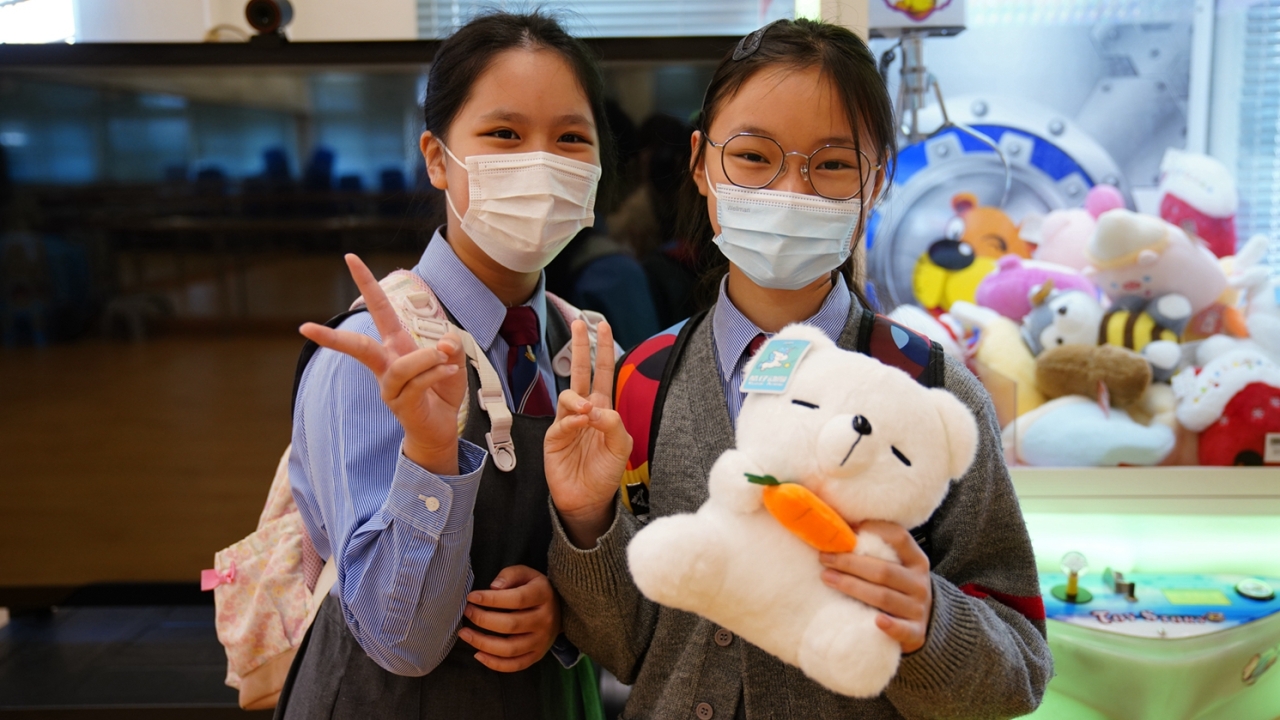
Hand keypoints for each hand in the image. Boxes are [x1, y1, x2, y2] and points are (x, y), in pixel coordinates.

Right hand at [299, 254, 467, 474]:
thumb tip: (444, 342)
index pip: (379, 309)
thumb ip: (450, 345)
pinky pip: (416, 383)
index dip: (366, 283)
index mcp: (396, 345)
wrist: (439, 429)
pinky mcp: (400, 405)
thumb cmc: (440, 390)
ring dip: (425, 358)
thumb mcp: (452, 360)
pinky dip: (436, 373)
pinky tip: (449, 372)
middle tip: (305, 328)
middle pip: (358, 346)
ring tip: (444, 357)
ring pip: (400, 366)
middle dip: (333, 337)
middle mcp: (386, 364)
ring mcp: (389, 387)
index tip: (350, 258)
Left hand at [458, 565, 560, 671]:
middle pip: (511, 625)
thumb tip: (493, 587)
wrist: (559, 609)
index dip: (491, 599)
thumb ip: (510, 575)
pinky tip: (478, 654)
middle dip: (483, 619)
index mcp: (543, 596)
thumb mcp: (526, 574)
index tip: (472, 597)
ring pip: (510, 649)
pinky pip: (515, 665)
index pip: (517, 599)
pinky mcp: (537, 656)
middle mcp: (545, 620)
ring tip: (465, 634)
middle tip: (467, 612)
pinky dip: (494, 663)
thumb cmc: (534, 589)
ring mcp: (541, 641)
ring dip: (483, 643)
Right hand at [544, 319, 632, 547]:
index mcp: (602, 410)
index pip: (602, 373)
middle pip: (579, 373)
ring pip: (568, 396)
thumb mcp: (620, 448)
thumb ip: (614, 425)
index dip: (602, 350)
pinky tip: (580, 424)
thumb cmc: (605, 472)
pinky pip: (562, 422)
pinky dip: (572, 421)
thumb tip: (596, 407)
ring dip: (578, 399)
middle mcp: (583, 411)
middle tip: (578, 324)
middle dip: (579, 348)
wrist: (587, 499)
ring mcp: (566, 423)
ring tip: (588, 412)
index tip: (602, 326)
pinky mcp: (553, 438)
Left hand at [819, 520, 932, 653]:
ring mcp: (918, 608)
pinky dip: (892, 626)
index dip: (874, 531)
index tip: (846, 530)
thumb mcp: (896, 564)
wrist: (924, 621)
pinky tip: (877, 621)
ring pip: (884, 597)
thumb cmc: (898, 586)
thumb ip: (876, 548)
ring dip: (854, 587)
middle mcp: (919, 583)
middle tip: (824, 558)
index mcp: (916, 560)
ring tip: (828, 578)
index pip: (899, 538)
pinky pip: (904, 630)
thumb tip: (840, 523)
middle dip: (850, 563)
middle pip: (884, 570)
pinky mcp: (916, 632)